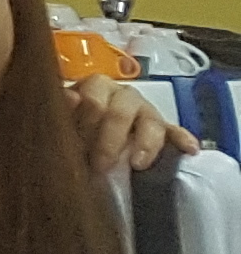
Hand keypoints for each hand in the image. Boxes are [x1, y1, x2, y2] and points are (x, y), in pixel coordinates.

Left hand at [71, 72, 194, 174]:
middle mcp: (123, 95)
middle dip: (110, 140)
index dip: (86, 122)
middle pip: (121, 111)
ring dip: (145, 144)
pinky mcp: (163, 129)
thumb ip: (65, 111)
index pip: (93, 99)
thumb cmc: (76, 128)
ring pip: (151, 122)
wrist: (92, 141)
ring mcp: (146, 111)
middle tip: (101, 165)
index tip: (80, 145)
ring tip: (138, 164)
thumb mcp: (66, 122)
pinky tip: (189, 149)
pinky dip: (182, 140)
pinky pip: (176, 132)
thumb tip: (68, 98)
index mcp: (96, 88)